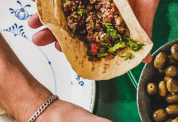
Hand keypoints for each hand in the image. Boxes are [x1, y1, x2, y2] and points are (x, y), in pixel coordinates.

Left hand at [27, 0, 158, 61]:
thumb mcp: (145, 8)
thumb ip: (143, 30)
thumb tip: (146, 59)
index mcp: (104, 17)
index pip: (85, 35)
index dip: (72, 44)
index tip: (60, 49)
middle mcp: (91, 6)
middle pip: (67, 22)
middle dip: (50, 32)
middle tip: (38, 39)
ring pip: (59, 8)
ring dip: (43, 14)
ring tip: (31, 23)